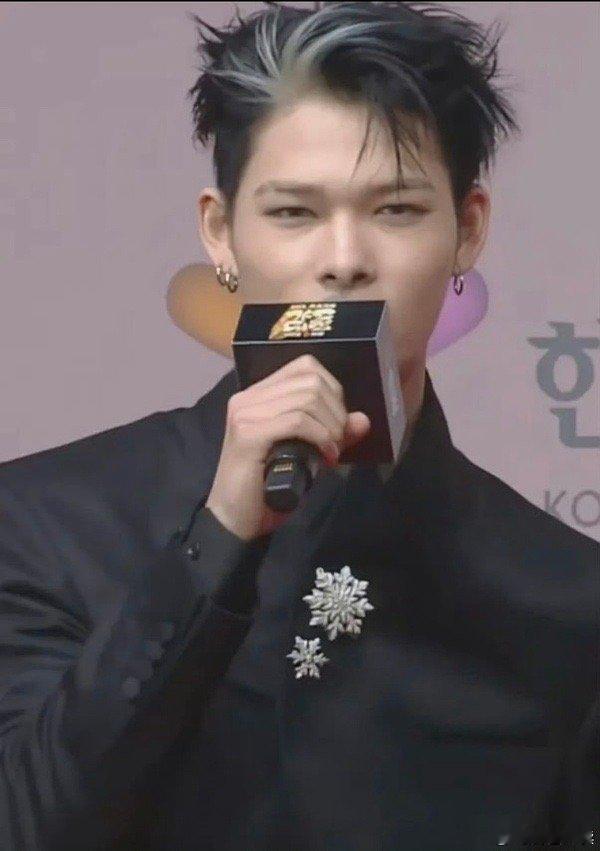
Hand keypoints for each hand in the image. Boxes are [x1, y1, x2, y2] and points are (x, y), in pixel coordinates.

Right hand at [205, 353, 370, 540]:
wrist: (235, 520)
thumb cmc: (268, 487)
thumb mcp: (308, 454)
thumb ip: (332, 433)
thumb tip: (362, 419)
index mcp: (258, 395)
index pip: (306, 367)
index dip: (333, 390)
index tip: (337, 423)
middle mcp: (248, 397)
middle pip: (311, 380)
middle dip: (336, 411)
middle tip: (337, 442)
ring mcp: (245, 413)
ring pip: (307, 399)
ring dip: (330, 427)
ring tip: (331, 452)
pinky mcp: (248, 434)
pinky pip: (297, 421)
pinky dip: (320, 437)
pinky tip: (324, 457)